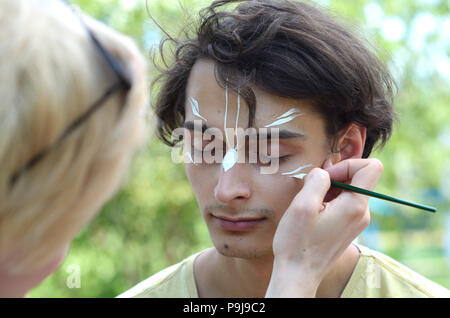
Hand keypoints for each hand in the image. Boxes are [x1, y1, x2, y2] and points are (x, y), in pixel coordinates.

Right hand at [265, 158, 382, 296]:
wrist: (298, 274)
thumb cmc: (297, 242)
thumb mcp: (302, 205)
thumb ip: (317, 180)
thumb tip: (324, 172)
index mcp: (355, 206)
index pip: (371, 167)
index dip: (347, 164)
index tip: (326, 177)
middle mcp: (362, 214)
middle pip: (359, 178)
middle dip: (335, 177)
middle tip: (312, 190)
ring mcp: (357, 222)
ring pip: (350, 190)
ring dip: (330, 190)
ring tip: (310, 205)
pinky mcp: (349, 228)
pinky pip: (345, 203)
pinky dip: (330, 201)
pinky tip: (313, 213)